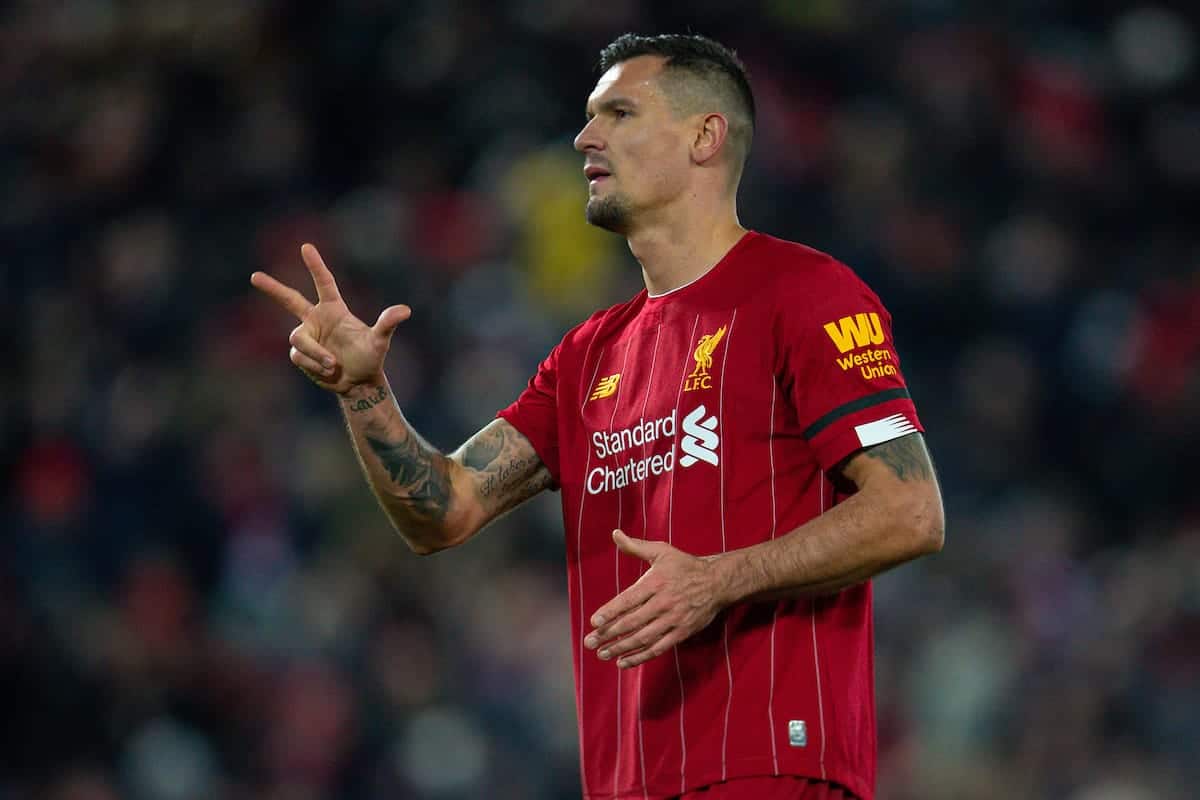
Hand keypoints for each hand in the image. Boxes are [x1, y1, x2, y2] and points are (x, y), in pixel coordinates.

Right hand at [250, 243, 410, 393]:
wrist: (358, 382)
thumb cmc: (370, 357)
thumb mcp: (379, 341)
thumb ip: (387, 324)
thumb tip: (405, 310)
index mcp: (334, 309)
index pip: (323, 283)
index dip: (315, 265)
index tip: (306, 247)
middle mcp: (316, 319)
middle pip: (289, 300)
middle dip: (272, 289)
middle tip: (254, 276)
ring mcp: (307, 336)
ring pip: (298, 340)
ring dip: (316, 354)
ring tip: (334, 365)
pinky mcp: (300, 354)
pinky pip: (300, 356)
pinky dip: (315, 365)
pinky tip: (328, 370)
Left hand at [584, 530, 727, 668]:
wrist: (717, 582)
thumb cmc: (685, 566)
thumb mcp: (662, 551)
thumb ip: (636, 546)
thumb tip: (615, 534)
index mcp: (656, 582)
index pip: (629, 600)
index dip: (611, 611)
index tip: (594, 621)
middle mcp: (663, 603)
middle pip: (632, 622)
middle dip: (609, 634)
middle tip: (589, 641)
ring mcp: (673, 620)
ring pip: (643, 638)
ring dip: (621, 648)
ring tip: (602, 653)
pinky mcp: (681, 633)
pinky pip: (658, 648)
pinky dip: (640, 657)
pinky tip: (623, 662)